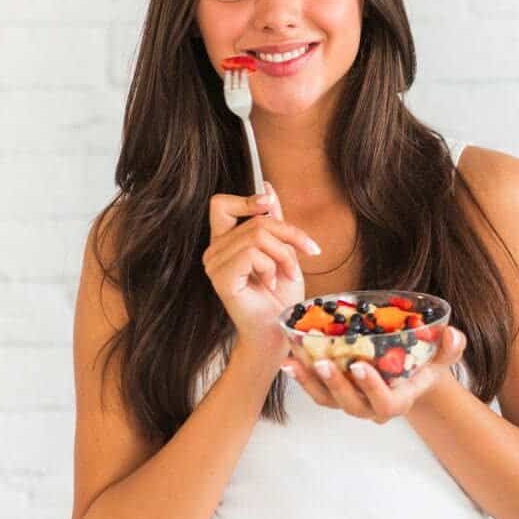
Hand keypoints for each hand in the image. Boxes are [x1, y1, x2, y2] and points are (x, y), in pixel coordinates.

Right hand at [201, 181, 320, 356]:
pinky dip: (271, 266)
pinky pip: (251, 254)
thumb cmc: (280, 297)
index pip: (220, 204)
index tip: (269, 205)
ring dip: (284, 254)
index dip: (246, 199)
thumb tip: (267, 187)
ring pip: (257, 236)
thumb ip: (273, 221)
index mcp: (224, 242)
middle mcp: (213, 251)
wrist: (277, 331)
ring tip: (288, 274)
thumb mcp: (284, 251)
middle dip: (288, 235)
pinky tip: (271, 283)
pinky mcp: (220, 278)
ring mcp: (213, 264)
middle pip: (255, 220)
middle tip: (305, 255)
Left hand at [284, 326, 466, 422]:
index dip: (372, 389)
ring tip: (294, 363)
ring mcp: (353, 402)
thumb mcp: (444, 354)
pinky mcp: (336, 394)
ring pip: (329, 401)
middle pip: (352, 406)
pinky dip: (302, 378)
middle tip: (321, 362)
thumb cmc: (428, 362)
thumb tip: (452, 334)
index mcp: (401, 400)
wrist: (411, 372)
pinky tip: (291, 359)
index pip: (386, 404)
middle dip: (336, 385)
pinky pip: (317, 392)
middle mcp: (373, 408)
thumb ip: (452, 346)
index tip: (360, 366)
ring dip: (310, 383)